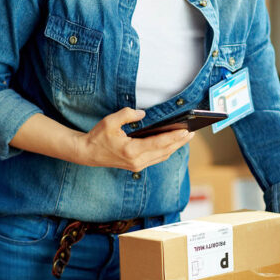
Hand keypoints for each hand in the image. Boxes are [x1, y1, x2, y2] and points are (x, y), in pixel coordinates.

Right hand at [76, 107, 193, 171]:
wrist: (87, 153)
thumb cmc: (98, 136)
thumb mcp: (110, 121)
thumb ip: (127, 114)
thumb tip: (143, 114)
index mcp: (131, 150)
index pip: (159, 143)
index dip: (174, 137)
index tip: (186, 131)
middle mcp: (137, 161)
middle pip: (165, 151)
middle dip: (180, 142)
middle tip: (193, 132)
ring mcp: (137, 165)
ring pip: (162, 156)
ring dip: (175, 147)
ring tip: (186, 137)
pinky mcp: (136, 165)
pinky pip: (156, 158)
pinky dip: (166, 150)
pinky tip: (173, 143)